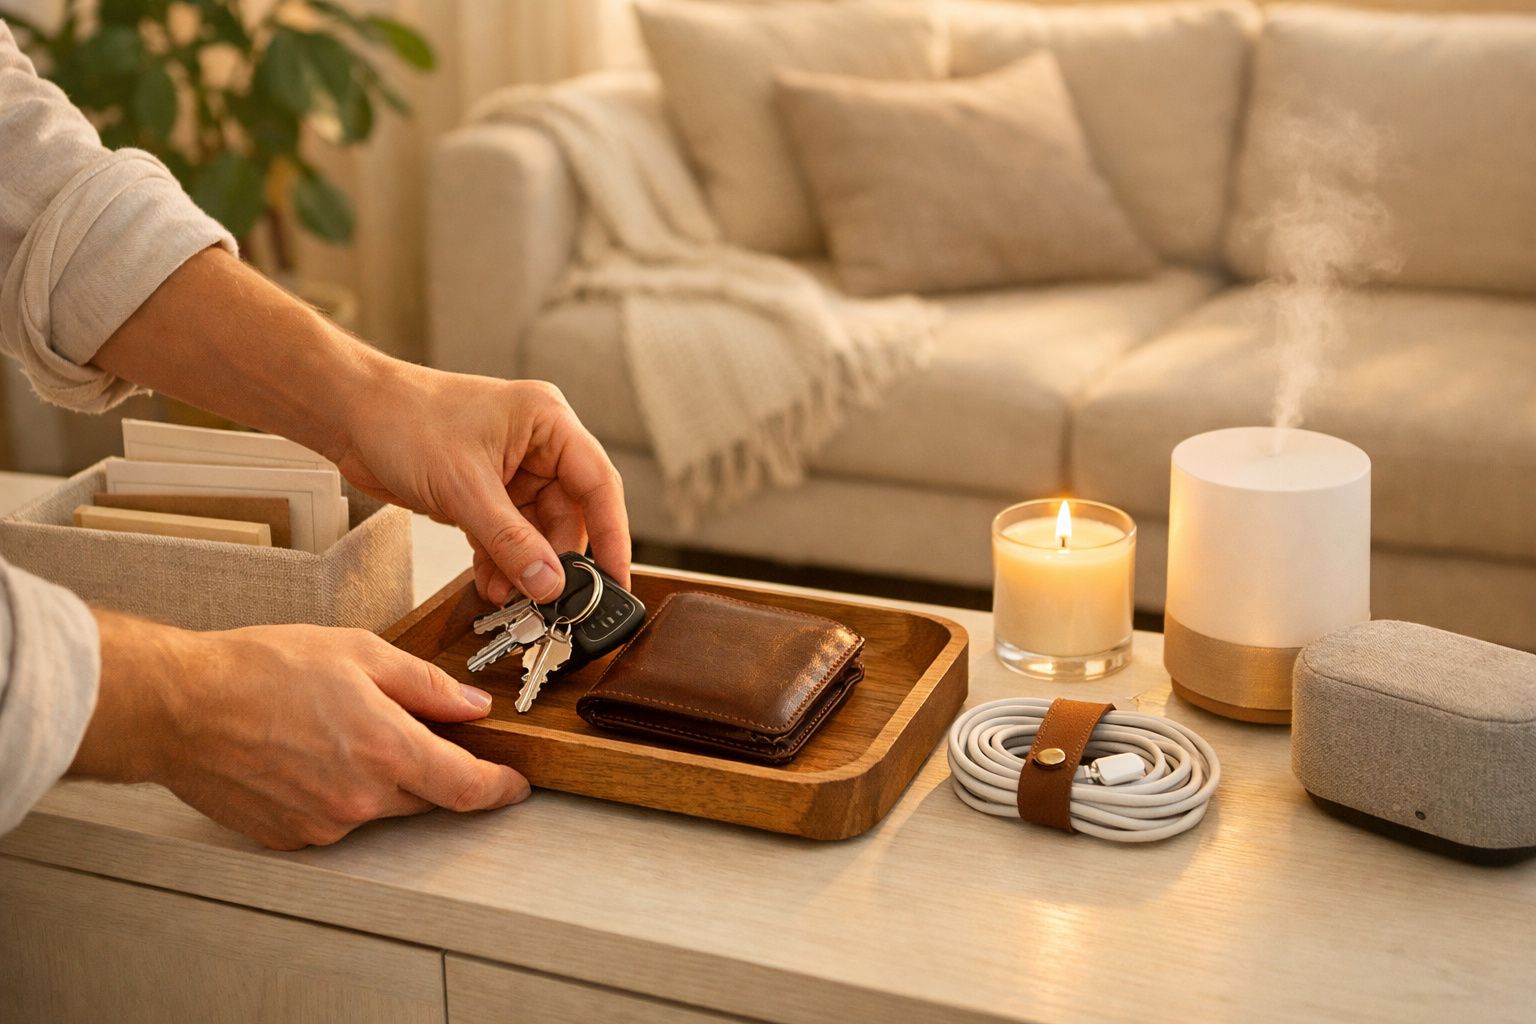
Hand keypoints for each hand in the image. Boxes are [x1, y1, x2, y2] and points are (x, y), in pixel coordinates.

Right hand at [72, 611, 529, 850]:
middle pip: (426, 796)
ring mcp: (324, 825)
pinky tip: (310, 754)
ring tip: (339, 730)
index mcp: (386, 750)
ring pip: (381, 807)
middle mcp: (359, 798)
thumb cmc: (259, 670)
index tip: (515, 784)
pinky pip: (338, 818)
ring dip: (381, 777)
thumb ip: (425, 685)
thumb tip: (472, 706)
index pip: (466, 787)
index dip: (500, 788)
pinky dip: (340, 791)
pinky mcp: (291, 837)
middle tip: (406, 728)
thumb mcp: (359, 653)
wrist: (179, 706)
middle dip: (431, 767)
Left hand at [91, 250, 627, 604]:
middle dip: (557, 560)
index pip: (598, 484)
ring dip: (525, 567)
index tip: (616, 580)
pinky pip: (507, 536)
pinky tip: (492, 585)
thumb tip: (550, 584)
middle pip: (570, 515)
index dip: (613, 535)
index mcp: (548, 423)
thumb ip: (512, 542)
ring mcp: (512, 470)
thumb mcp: (465, 489)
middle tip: (553, 602)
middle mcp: (538, 445)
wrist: (348, 414)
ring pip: (537, 532)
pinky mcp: (485, 491)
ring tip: (513, 599)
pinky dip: (501, 562)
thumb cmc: (404, 420)